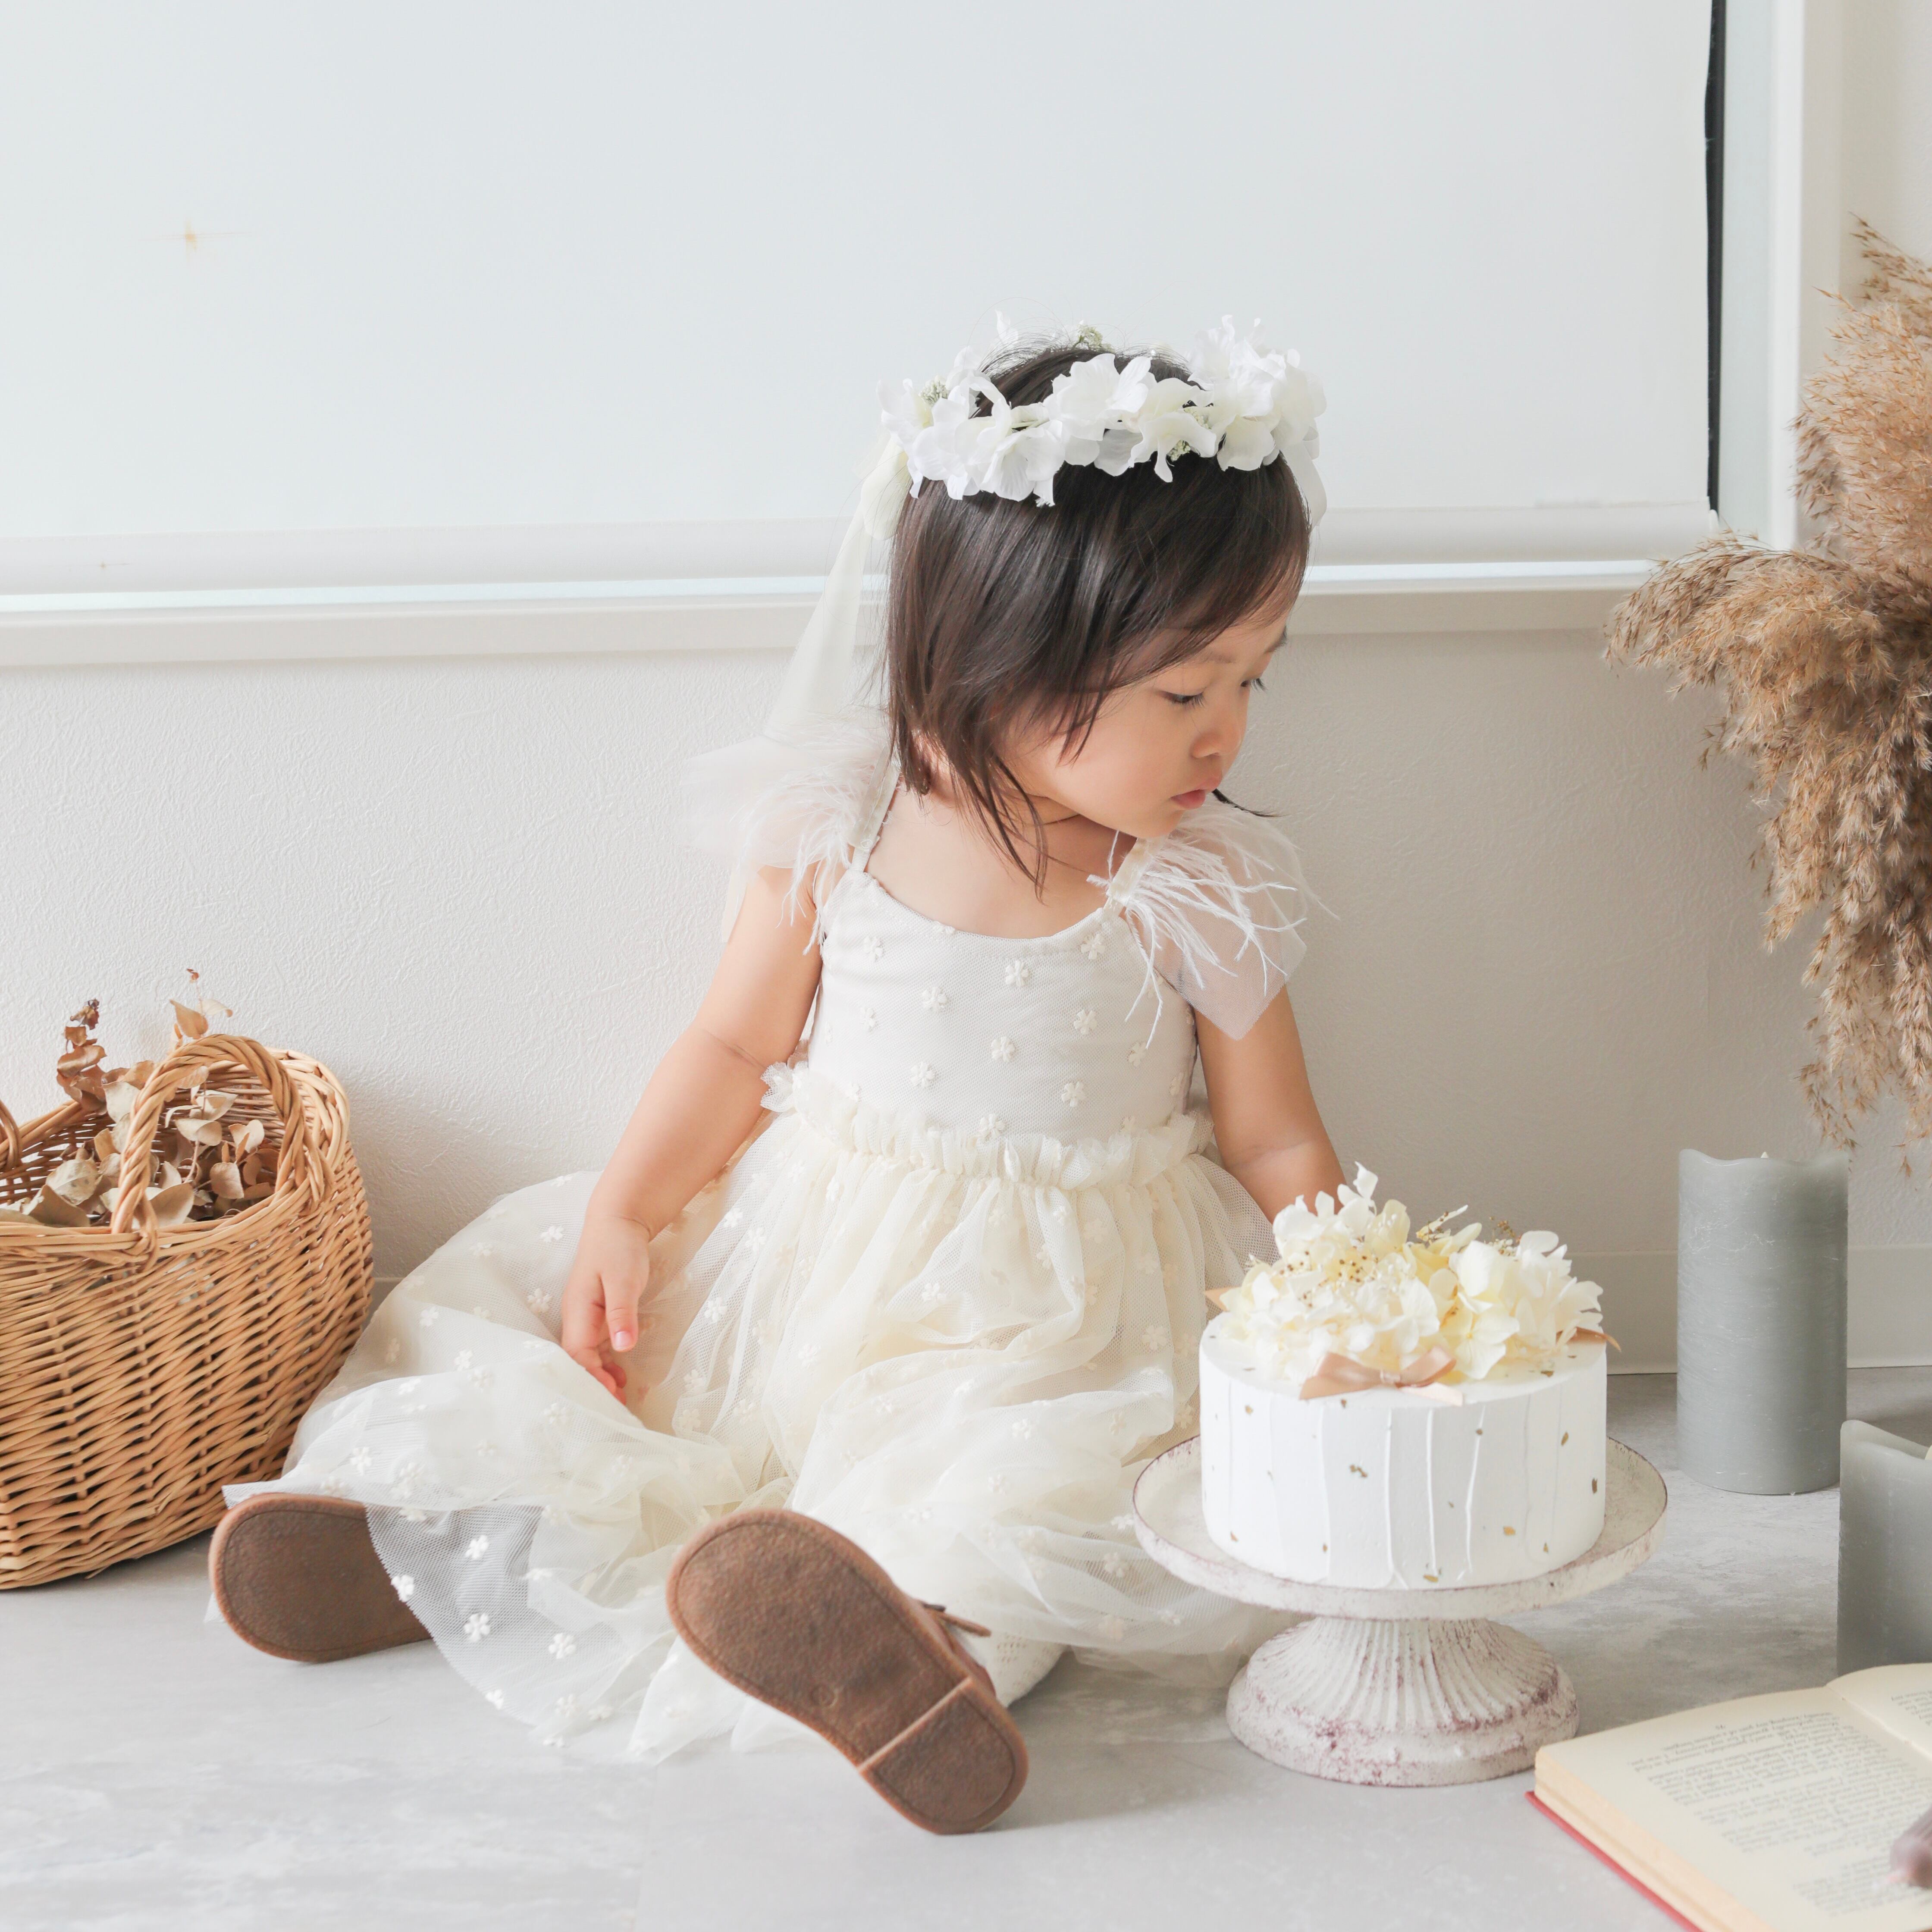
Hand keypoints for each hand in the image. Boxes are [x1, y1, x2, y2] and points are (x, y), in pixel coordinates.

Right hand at [560, 1211, 654, 1397]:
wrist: (618, 1222)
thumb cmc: (619, 1247)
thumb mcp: (624, 1278)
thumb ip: (622, 1312)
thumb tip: (622, 1347)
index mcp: (578, 1310)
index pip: (577, 1353)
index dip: (590, 1376)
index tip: (610, 1394)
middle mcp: (577, 1317)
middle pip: (579, 1360)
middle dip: (594, 1384)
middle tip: (617, 1407)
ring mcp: (587, 1317)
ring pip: (588, 1356)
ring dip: (601, 1377)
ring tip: (621, 1399)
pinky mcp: (599, 1314)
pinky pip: (598, 1346)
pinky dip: (607, 1363)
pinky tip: (621, 1376)